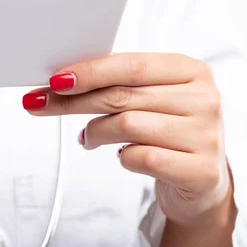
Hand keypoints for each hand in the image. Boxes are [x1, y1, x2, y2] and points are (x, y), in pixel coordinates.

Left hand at [22, 53, 233, 228]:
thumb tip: (63, 80)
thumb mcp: (151, 98)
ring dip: (95, 131)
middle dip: (74, 101)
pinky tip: (120, 155)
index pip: (131, 65)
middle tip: (41, 104)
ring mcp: (205, 135)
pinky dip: (121, 157)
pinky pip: (141, 158)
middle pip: (122, 95)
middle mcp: (204, 98)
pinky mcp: (200, 171)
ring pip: (127, 125)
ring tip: (89, 137)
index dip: (89, 72)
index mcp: (190, 70)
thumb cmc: (167, 131)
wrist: (202, 181)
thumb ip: (119, 84)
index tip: (55, 80)